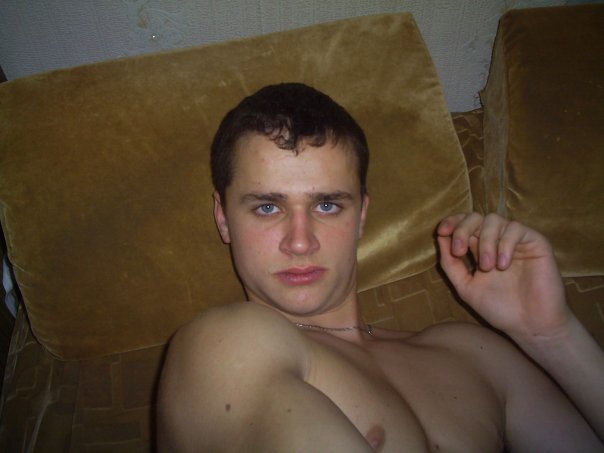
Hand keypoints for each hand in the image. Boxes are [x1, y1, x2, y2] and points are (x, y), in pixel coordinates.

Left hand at [436, 213, 571, 341]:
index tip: (442, 232)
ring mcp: (516, 240)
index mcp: (479, 249)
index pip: (464, 224)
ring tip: (487, 267)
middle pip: (476, 217)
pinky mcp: (536, 242)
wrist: (529, 325)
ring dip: (484, 241)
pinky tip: (503, 265)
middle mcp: (497, 241)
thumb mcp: (465, 287)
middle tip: (459, 251)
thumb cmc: (499, 308)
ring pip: (494, 220)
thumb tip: (439, 237)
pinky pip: (515, 229)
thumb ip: (450, 264)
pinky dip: (505, 244)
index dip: (452, 222)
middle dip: (463, 229)